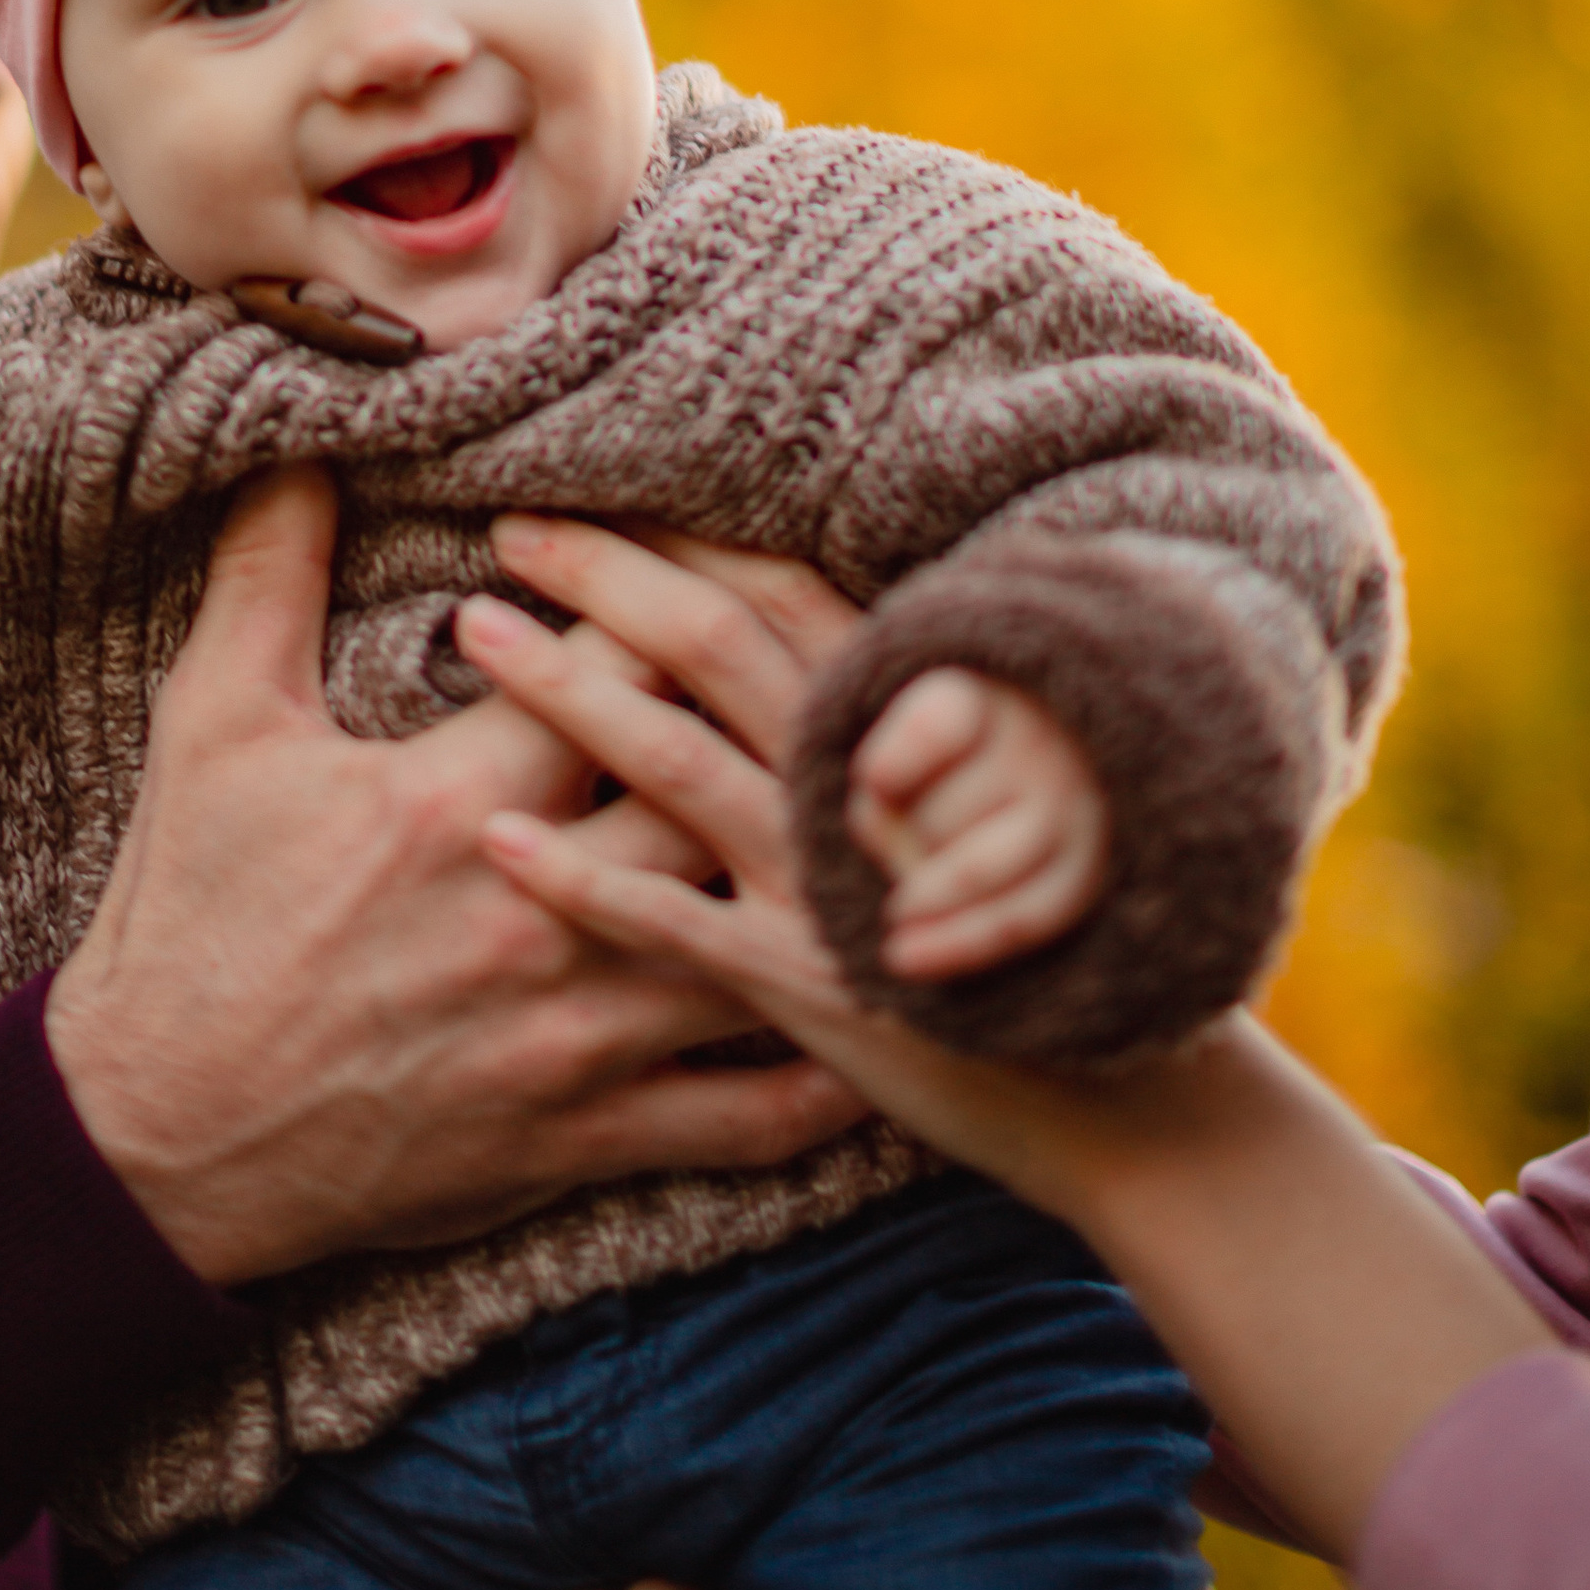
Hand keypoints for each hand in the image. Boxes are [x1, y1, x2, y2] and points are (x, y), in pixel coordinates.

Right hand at [43, 467, 867, 1285]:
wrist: (154, 1141)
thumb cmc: (184, 921)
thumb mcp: (209, 728)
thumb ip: (265, 577)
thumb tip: (301, 449)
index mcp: (453, 806)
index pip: (617, 673)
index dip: (676, 604)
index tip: (715, 559)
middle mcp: (538, 917)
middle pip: (715, 794)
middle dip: (781, 728)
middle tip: (855, 674)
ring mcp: (575, 1038)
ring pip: (758, 945)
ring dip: (829, 885)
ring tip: (901, 821)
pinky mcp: (587, 1138)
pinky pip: (752, 1117)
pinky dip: (832, 1073)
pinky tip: (884, 1013)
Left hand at [454, 513, 1099, 1189]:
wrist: (1115, 1097)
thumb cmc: (1029, 934)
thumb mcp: (971, 801)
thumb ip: (882, 722)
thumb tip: (784, 642)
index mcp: (898, 722)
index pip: (776, 592)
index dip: (679, 536)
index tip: (590, 492)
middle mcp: (857, 781)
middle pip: (712, 645)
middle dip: (603, 575)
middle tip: (509, 525)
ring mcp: (824, 880)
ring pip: (673, 757)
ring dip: (565, 686)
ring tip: (474, 631)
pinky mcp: (801, 980)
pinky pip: (668, 920)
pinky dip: (578, 877)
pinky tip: (499, 840)